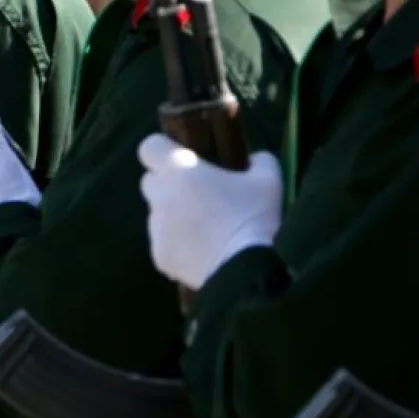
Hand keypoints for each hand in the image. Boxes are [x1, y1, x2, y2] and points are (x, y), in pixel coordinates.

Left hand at [138, 134, 281, 289]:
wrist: (245, 270)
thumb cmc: (254, 217)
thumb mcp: (268, 181)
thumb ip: (260, 160)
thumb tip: (254, 158)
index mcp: (179, 170)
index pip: (149, 147)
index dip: (162, 150)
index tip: (180, 156)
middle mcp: (160, 195)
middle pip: (152, 181)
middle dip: (169, 184)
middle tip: (199, 194)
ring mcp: (156, 228)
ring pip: (158, 214)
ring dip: (175, 215)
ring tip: (207, 228)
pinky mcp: (159, 255)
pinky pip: (164, 242)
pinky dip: (178, 244)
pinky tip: (204, 251)